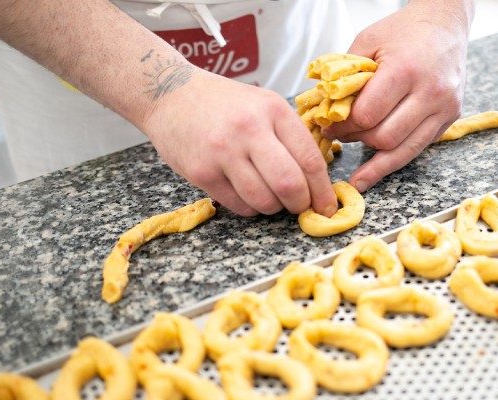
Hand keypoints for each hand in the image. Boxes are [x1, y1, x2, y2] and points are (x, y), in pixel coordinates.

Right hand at [143, 68, 337, 216]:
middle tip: (300, 207)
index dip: (322, 190)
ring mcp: (223, 152)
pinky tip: (247, 194)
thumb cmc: (224, 104)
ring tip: (270, 197)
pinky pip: (238, 206)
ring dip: (274, 208)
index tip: (327, 205)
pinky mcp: (202, 172)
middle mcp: (249, 130)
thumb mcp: (264, 105)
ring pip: (264, 201)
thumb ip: (291, 137)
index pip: (310, 159)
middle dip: (301, 204)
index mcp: (273, 110)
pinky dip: (250, 208)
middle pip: (290, 185)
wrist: (170, 94)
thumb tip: (317, 181)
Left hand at [323, 0, 471, 191]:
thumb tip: (327, 111)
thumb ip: (348, 76)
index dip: (343, 125)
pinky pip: (418, 148)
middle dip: (357, 140)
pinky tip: (375, 172)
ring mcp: (444, 108)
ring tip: (357, 172)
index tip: (330, 126)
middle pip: (384, 137)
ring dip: (375, 159)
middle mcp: (430, 92)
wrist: (445, 24)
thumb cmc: (403, 31)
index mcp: (405, 70)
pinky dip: (394, 160)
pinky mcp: (450, 118)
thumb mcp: (368, 42)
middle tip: (341, 136)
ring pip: (403, 151)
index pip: (367, 115)